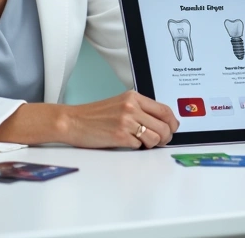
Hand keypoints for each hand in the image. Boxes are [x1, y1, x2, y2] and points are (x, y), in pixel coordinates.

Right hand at [61, 91, 179, 148]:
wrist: (72, 121)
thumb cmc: (94, 115)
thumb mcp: (120, 104)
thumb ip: (139, 109)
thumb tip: (160, 122)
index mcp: (133, 97)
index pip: (164, 109)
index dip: (172, 122)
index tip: (172, 128)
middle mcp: (132, 107)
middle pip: (163, 126)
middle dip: (165, 137)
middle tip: (160, 141)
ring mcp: (126, 121)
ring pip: (155, 137)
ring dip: (151, 144)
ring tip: (142, 142)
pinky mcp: (120, 136)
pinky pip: (139, 146)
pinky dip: (136, 147)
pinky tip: (128, 143)